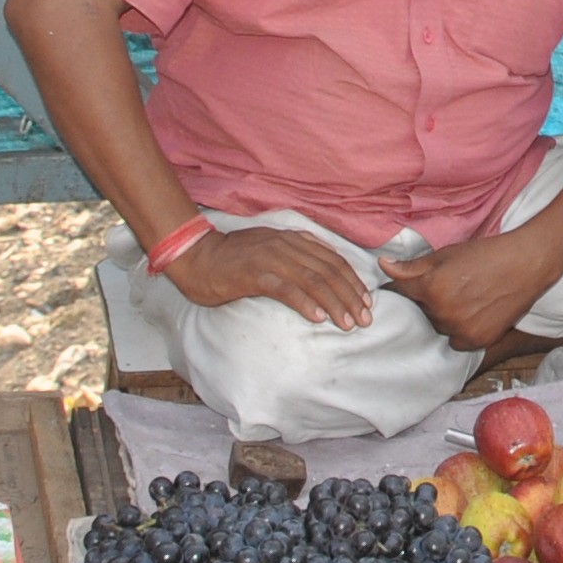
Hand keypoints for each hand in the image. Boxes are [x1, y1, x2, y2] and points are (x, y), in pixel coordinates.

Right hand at [152, 222, 374, 328]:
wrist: (196, 256)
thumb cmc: (231, 258)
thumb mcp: (269, 249)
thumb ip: (295, 255)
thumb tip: (321, 270)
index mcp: (293, 240)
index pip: (333, 260)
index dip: (353, 281)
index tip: (367, 302)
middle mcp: (287, 246)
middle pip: (329, 271)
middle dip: (351, 296)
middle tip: (365, 319)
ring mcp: (271, 259)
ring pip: (313, 281)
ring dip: (335, 303)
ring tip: (348, 322)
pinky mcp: (255, 274)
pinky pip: (286, 289)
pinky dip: (305, 303)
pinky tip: (318, 317)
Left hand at [379, 233, 562, 354]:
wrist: (526, 264)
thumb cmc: (486, 254)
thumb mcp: (447, 254)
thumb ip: (412, 266)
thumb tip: (383, 266)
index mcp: (431, 288)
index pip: (401, 292)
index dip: (405, 286)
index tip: (412, 283)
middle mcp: (442, 313)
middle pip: (422, 312)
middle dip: (429, 300)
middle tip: (451, 285)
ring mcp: (461, 330)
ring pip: (439, 327)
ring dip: (445, 316)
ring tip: (465, 297)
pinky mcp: (478, 341)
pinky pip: (457, 341)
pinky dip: (461, 329)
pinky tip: (475, 312)